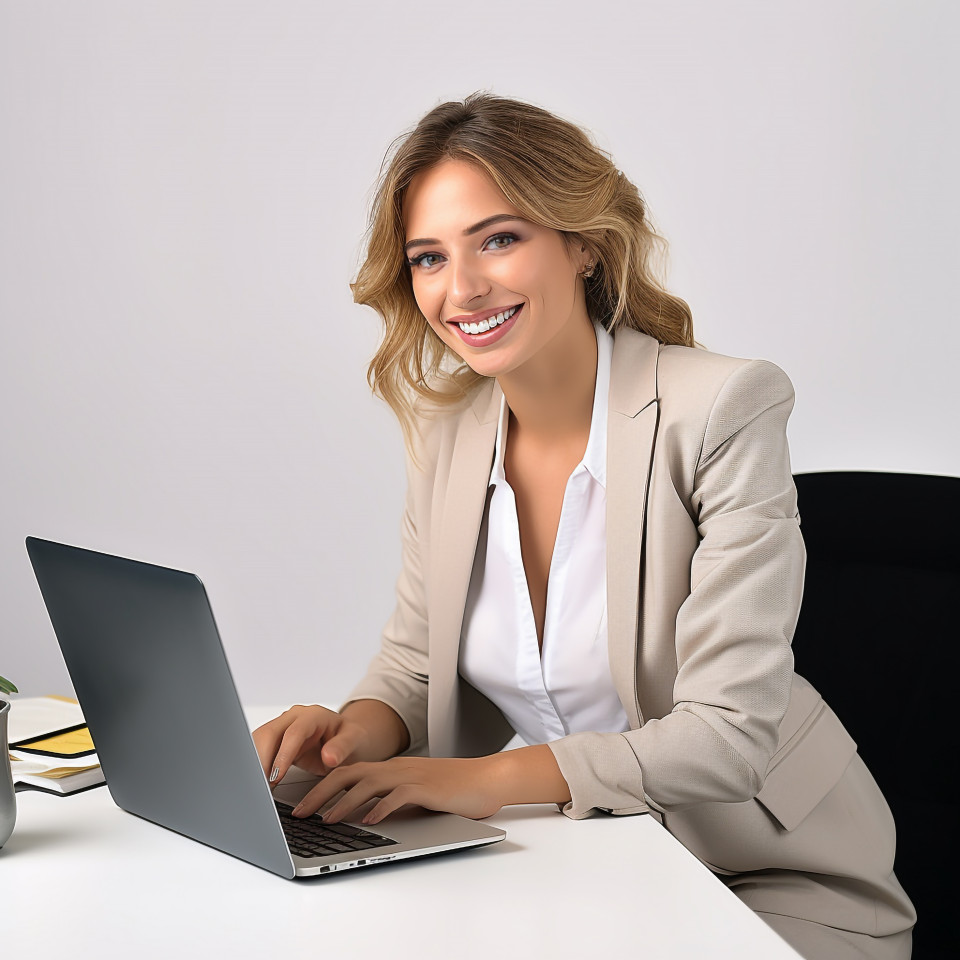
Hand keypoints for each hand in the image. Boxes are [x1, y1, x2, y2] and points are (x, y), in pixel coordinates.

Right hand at [252, 704, 369, 785]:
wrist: (345, 738)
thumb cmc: (349, 737)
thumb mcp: (354, 741)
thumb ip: (343, 747)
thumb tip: (329, 757)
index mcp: (313, 715)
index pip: (293, 733)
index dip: (283, 754)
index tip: (276, 776)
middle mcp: (294, 718)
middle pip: (268, 734)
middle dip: (261, 760)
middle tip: (261, 787)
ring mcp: (283, 727)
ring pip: (258, 741)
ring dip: (256, 764)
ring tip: (259, 788)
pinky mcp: (276, 741)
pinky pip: (259, 750)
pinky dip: (257, 766)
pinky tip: (258, 783)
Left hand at [291, 755, 503, 824]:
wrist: (487, 779)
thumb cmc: (451, 791)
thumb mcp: (413, 794)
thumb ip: (389, 800)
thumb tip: (359, 819)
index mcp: (390, 769)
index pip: (346, 773)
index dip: (320, 788)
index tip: (300, 807)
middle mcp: (396, 769)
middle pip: (348, 774)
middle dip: (320, 794)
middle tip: (298, 814)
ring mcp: (411, 776)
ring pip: (368, 784)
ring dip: (343, 803)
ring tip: (324, 820)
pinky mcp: (427, 789)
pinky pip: (398, 795)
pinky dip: (380, 808)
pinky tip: (368, 822)